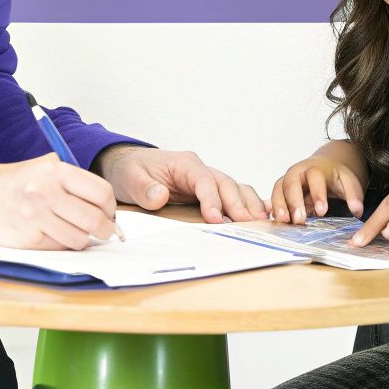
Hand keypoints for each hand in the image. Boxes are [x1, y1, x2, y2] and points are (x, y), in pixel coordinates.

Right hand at [0, 153, 118, 249]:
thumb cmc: (17, 182)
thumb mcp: (45, 166)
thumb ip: (74, 180)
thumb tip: (107, 206)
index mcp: (55, 170)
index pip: (101, 193)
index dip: (110, 207)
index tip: (108, 213)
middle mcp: (46, 192)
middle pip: (94, 220)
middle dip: (105, 229)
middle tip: (104, 230)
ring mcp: (35, 216)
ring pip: (79, 239)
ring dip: (83, 239)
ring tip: (76, 231)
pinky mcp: (27, 238)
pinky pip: (59, 247)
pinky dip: (63, 244)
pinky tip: (55, 235)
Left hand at [94, 145, 266, 222]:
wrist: (126, 164)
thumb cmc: (130, 169)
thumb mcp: (130, 178)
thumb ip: (145, 188)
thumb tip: (160, 196)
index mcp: (185, 163)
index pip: (204, 181)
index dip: (212, 200)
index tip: (215, 219)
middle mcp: (200, 170)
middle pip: (226, 185)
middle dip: (238, 205)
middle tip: (249, 224)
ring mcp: (206, 180)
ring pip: (234, 189)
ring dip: (248, 205)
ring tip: (261, 223)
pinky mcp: (207, 191)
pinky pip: (231, 195)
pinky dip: (247, 203)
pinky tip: (262, 214)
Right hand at [269, 154, 366, 221]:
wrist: (325, 167)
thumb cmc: (335, 177)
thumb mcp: (348, 182)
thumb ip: (354, 195)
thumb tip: (357, 211)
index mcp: (316, 168)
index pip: (315, 178)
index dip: (317, 194)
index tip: (322, 211)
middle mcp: (298, 172)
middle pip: (291, 183)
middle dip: (294, 201)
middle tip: (299, 220)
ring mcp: (287, 180)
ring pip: (278, 189)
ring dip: (279, 205)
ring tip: (284, 222)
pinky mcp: (281, 190)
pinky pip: (273, 197)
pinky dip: (273, 208)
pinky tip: (276, 221)